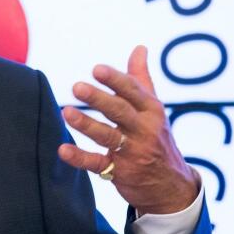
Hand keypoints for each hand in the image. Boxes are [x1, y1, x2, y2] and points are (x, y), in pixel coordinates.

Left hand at [57, 45, 198, 214]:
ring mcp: (132, 153)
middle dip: (99, 99)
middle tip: (76, 87)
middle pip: (120, 112)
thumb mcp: (154, 109)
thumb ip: (141, 79)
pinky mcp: (120, 172)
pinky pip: (97, 164)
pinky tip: (62, 149)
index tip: (97, 69)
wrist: (171, 186)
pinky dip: (79, 157)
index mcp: (152, 111)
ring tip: (66, 112)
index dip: (115, 80)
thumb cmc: (156, 138)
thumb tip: (139, 47)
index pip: (133, 91)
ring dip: (87, 125)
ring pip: (108, 137)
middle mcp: (144, 130)